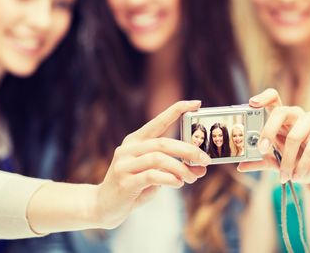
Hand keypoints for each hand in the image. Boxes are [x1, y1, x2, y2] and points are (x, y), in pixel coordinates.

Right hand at [96, 100, 210, 228]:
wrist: (105, 207)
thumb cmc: (134, 188)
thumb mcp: (156, 175)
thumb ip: (175, 168)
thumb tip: (202, 168)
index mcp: (136, 140)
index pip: (159, 120)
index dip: (177, 110)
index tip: (196, 103)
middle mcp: (128, 148)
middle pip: (163, 143)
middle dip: (188, 150)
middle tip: (205, 159)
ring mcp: (124, 164)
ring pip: (159, 159)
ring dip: (181, 168)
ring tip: (192, 177)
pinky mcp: (125, 181)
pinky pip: (152, 176)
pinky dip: (170, 179)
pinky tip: (178, 183)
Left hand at [237, 89, 309, 183]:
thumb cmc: (297, 160)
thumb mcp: (276, 161)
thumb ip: (260, 161)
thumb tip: (240, 166)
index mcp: (282, 118)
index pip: (274, 98)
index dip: (263, 98)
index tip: (251, 103)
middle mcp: (296, 115)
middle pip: (281, 112)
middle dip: (268, 131)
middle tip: (262, 150)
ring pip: (294, 136)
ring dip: (287, 160)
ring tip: (283, 175)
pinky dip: (301, 165)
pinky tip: (297, 175)